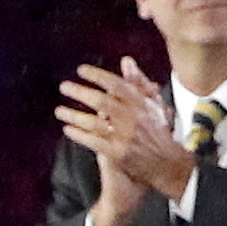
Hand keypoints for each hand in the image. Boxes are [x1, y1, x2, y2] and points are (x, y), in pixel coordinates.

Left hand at [57, 63, 195, 204]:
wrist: (167, 165)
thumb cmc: (159, 132)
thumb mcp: (153, 104)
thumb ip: (139, 82)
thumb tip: (126, 61)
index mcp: (142, 104)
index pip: (116, 84)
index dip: (97, 75)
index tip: (81, 70)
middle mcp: (133, 118)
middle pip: (101, 101)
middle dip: (80, 92)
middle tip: (64, 86)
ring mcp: (124, 137)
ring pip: (93, 123)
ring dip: (73, 115)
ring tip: (59, 110)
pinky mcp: (117, 154)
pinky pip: (93, 141)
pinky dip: (79, 134)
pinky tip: (68, 129)